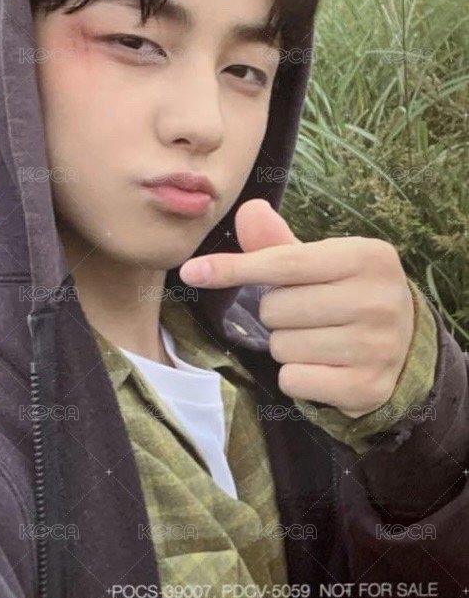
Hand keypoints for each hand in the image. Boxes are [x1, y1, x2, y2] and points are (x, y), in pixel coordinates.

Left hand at [179, 199, 414, 417]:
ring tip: (318, 339)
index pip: (284, 263)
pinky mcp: (367, 387)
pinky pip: (294, 381)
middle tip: (306, 313)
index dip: (234, 268)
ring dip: (286, 346)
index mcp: (366, 256)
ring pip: (282, 347)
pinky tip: (323, 366)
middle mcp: (378, 299)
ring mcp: (377, 346)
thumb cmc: (349, 294)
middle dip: (276, 314)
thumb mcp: (323, 263)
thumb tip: (248, 211)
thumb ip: (280, 244)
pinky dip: (296, 376)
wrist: (404, 345)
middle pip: (276, 309)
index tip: (192, 272)